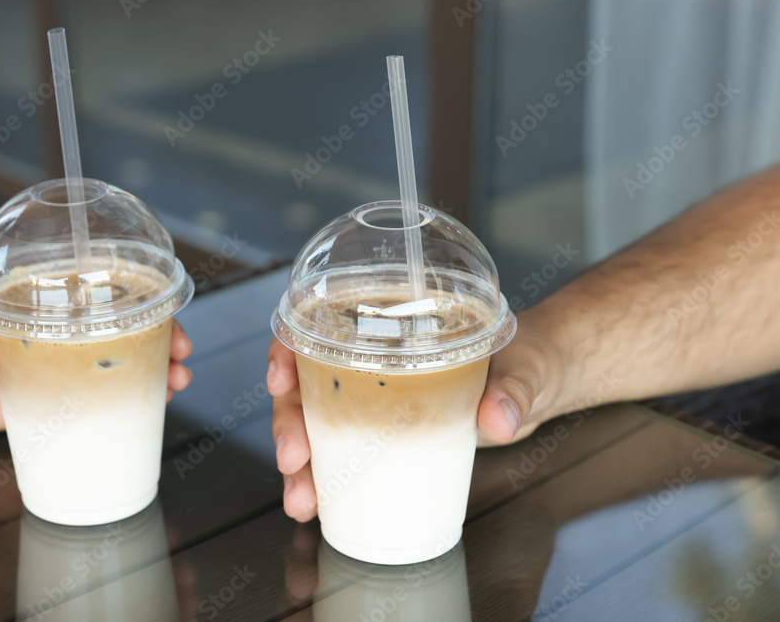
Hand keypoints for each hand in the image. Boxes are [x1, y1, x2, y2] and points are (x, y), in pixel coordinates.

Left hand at [0, 314, 192, 436]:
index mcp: (39, 307)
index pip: (99, 295)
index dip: (139, 301)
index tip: (165, 314)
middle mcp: (58, 332)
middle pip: (123, 328)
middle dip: (162, 338)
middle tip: (182, 357)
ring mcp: (60, 366)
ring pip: (120, 362)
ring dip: (154, 371)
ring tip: (176, 384)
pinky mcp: (54, 399)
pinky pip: (98, 399)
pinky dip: (127, 401)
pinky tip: (150, 409)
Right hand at [268, 306, 567, 521]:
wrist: (541, 386)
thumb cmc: (529, 357)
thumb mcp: (526, 367)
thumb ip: (515, 389)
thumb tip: (499, 418)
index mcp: (393, 319)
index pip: (320, 322)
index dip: (288, 348)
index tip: (281, 380)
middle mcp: (373, 355)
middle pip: (308, 381)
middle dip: (289, 423)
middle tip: (293, 460)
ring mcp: (376, 395)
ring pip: (316, 421)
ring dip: (300, 462)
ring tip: (302, 499)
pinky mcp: (386, 429)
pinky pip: (342, 449)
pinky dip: (324, 477)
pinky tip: (317, 504)